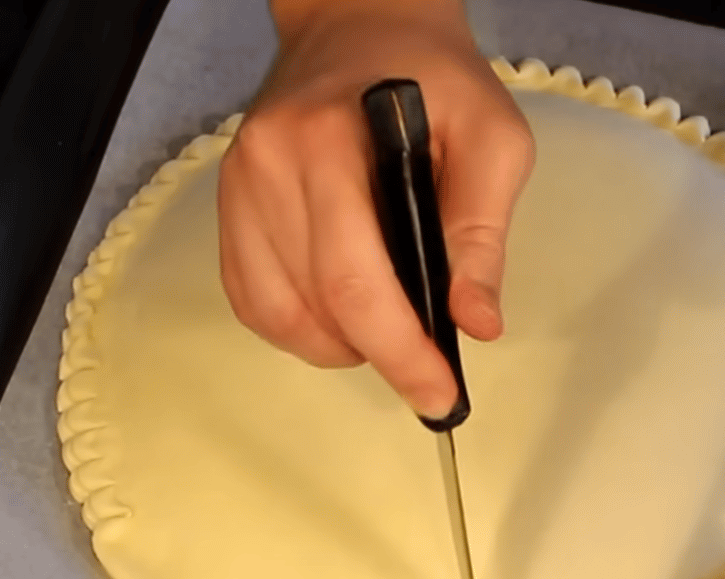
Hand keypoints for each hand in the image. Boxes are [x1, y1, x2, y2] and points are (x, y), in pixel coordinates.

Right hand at [217, 0, 534, 417]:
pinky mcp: (230, 207)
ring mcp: (239, 187)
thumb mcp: (493, 139)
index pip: (356, 279)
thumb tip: (475, 322)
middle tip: (426, 383)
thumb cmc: (435, 80)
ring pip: (281, 316)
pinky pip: (254, 302)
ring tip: (387, 332)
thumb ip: (483, 234)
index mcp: (329, 141)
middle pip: (318, 305)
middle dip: (382, 359)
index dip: (400, 352)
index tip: (440, 395)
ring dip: (340, 347)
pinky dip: (300, 331)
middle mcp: (269, 164)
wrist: (364, 27)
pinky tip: (342, 318)